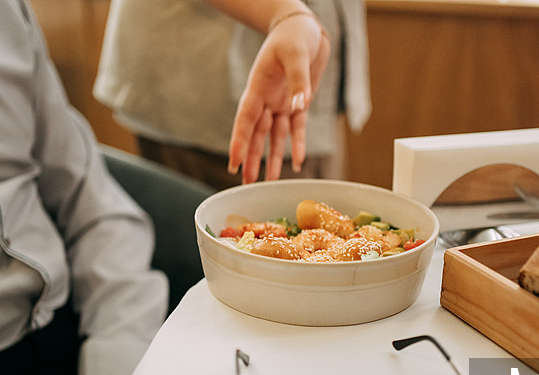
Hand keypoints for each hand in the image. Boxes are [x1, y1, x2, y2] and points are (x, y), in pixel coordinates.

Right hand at [228, 14, 329, 183]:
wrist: (305, 28)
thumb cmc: (294, 36)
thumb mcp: (295, 54)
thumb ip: (298, 81)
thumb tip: (298, 106)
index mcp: (258, 87)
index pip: (245, 119)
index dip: (239, 142)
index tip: (233, 162)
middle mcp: (266, 99)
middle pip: (256, 134)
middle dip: (251, 158)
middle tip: (245, 182)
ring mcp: (281, 103)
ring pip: (274, 137)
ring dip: (271, 158)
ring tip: (268, 181)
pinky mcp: (297, 104)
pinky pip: (296, 129)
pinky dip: (297, 145)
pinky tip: (298, 162)